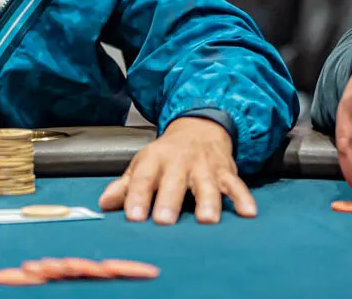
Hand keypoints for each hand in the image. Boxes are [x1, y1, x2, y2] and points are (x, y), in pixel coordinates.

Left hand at [98, 116, 252, 224]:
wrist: (198, 129)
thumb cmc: (166, 156)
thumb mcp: (143, 166)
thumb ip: (126, 187)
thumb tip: (103, 204)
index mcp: (154, 160)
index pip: (143, 179)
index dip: (137, 197)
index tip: (133, 217)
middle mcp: (179, 162)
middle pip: (174, 182)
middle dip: (169, 201)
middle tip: (165, 221)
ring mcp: (204, 166)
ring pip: (206, 184)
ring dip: (208, 201)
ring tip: (207, 220)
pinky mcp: (226, 172)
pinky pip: (236, 184)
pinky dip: (243, 197)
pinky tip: (248, 212)